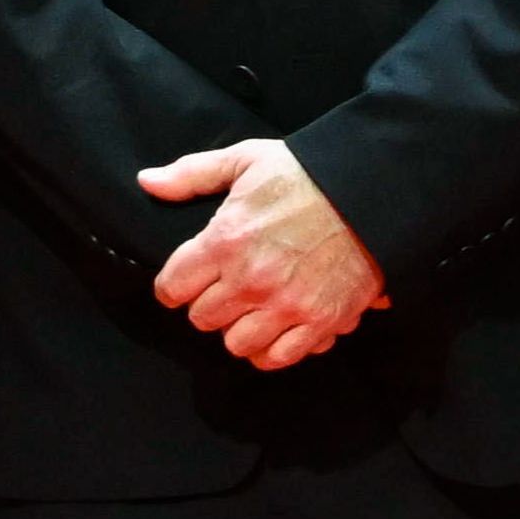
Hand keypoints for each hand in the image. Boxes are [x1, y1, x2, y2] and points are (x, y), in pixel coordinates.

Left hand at [139, 140, 385, 369]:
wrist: (371, 190)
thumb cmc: (306, 173)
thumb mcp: (245, 160)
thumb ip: (192, 175)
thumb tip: (147, 181)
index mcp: (224, 240)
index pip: (172, 288)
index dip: (176, 283)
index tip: (189, 278)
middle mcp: (250, 280)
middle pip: (202, 319)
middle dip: (209, 304)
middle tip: (226, 288)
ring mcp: (285, 305)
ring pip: (236, 344)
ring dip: (240, 329)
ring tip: (253, 310)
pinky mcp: (319, 322)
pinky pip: (279, 358)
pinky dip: (273, 349)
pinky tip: (277, 328)